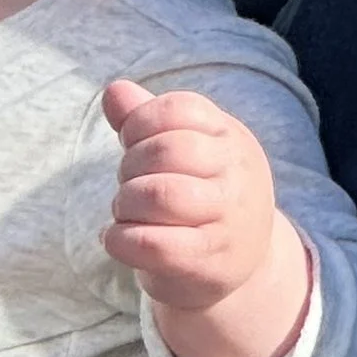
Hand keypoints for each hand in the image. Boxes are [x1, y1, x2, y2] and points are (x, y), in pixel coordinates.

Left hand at [101, 78, 313, 356]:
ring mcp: (227, 221)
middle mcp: (237, 175)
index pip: (181, 109)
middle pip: (168, 150)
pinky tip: (116, 239)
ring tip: (125, 212)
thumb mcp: (184, 153)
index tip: (131, 143)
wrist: (243, 266)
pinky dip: (120, 240)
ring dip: (125, 203)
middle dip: (130, 166)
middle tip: (128, 184)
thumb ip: (146, 120)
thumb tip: (114, 90)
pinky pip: (153, 245)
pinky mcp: (209, 264)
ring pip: (160, 196)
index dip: (140, 123)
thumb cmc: (201, 197)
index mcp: (231, 137)